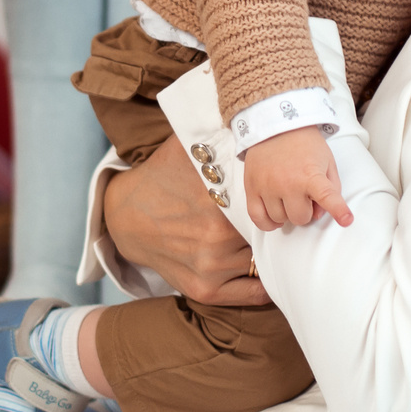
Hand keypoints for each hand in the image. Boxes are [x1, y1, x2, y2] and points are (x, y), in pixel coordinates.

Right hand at [100, 136, 268, 305]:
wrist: (126, 218)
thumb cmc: (161, 178)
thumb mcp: (185, 149)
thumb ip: (217, 135)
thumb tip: (247, 118)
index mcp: (217, 205)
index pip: (267, 208)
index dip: (277, 202)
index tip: (282, 197)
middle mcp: (215, 241)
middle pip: (268, 236)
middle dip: (275, 228)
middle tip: (284, 219)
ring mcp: (210, 270)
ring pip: (261, 263)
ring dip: (268, 252)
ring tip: (275, 240)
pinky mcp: (204, 291)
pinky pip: (252, 294)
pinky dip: (264, 284)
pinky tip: (268, 268)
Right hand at [242, 127, 350, 231]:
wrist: (276, 126)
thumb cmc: (304, 145)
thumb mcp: (327, 161)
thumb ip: (331, 189)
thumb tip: (318, 214)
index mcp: (310, 175)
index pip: (326, 196)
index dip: (338, 210)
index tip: (346, 220)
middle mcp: (288, 183)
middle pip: (300, 218)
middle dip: (305, 211)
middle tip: (304, 197)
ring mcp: (267, 186)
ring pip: (279, 219)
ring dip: (286, 213)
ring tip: (288, 198)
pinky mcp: (251, 188)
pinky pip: (258, 218)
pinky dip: (267, 223)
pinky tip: (274, 217)